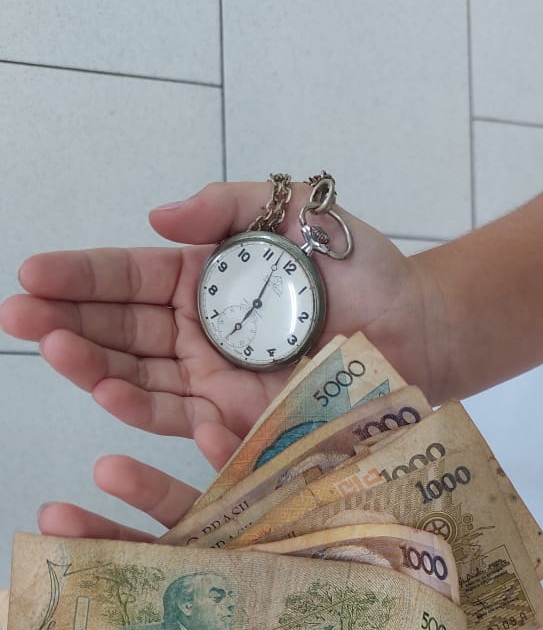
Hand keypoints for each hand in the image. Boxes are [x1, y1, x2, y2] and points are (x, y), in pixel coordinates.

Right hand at [0, 180, 436, 469]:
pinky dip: (153, 414)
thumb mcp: (293, 212)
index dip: (80, 275)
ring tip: (55, 352)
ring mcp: (214, 381)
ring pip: (141, 380)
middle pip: (120, 332)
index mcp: (200, 281)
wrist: (417, 327)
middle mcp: (196, 335)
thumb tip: (159, 218)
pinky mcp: (241, 423)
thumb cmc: (360, 269)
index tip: (30, 271)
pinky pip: (188, 422)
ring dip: (94, 369)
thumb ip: (228, 207)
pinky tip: (116, 397)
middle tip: (16, 316)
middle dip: (65, 323)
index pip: (127, 277)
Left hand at [36, 454, 322, 629]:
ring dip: (151, 488)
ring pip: (195, 517)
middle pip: (154, 567)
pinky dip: (238, 451)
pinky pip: (266, 478)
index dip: (103, 620)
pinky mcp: (305, 516)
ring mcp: (264, 553)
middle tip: (56, 519)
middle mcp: (232, 600)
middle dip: (104, 540)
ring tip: (108, 469)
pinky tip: (210, 431)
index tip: (55, 604)